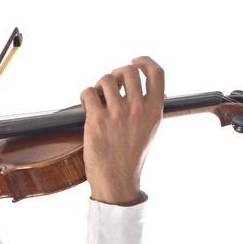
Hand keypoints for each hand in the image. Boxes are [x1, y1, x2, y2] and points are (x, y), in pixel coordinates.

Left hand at [80, 56, 163, 204]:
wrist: (116, 182)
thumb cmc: (130, 157)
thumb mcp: (150, 130)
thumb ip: (148, 107)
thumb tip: (141, 83)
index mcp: (154, 111)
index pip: (156, 73)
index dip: (144, 61)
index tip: (135, 62)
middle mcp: (138, 110)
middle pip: (128, 71)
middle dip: (117, 74)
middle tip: (112, 85)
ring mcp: (117, 114)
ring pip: (106, 79)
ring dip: (100, 86)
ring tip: (99, 99)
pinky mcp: (97, 120)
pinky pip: (89, 92)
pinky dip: (86, 95)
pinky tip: (87, 105)